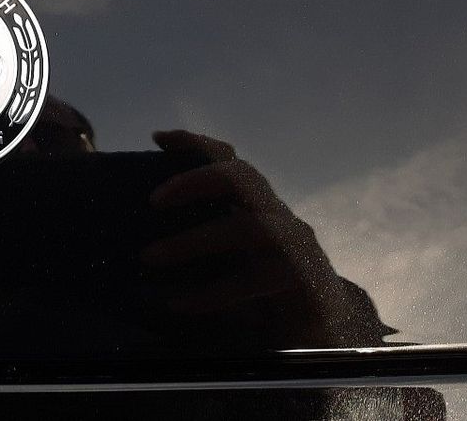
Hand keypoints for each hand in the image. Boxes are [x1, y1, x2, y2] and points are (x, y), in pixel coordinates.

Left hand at [142, 130, 386, 346]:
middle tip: (153, 201)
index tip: (158, 138)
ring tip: (149, 257)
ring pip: (248, 228)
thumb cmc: (265, 290)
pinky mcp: (306, 281)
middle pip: (243, 178)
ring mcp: (296, 245)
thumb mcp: (227, 258)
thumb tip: (140, 231)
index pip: (230, 161)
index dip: (197, 144)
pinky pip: (257, 280)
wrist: (325, 329)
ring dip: (194, 241)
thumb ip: (199, 236)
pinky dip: (213, 292)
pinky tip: (178, 303)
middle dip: (196, 180)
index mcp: (256, 204)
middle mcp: (276, 216)